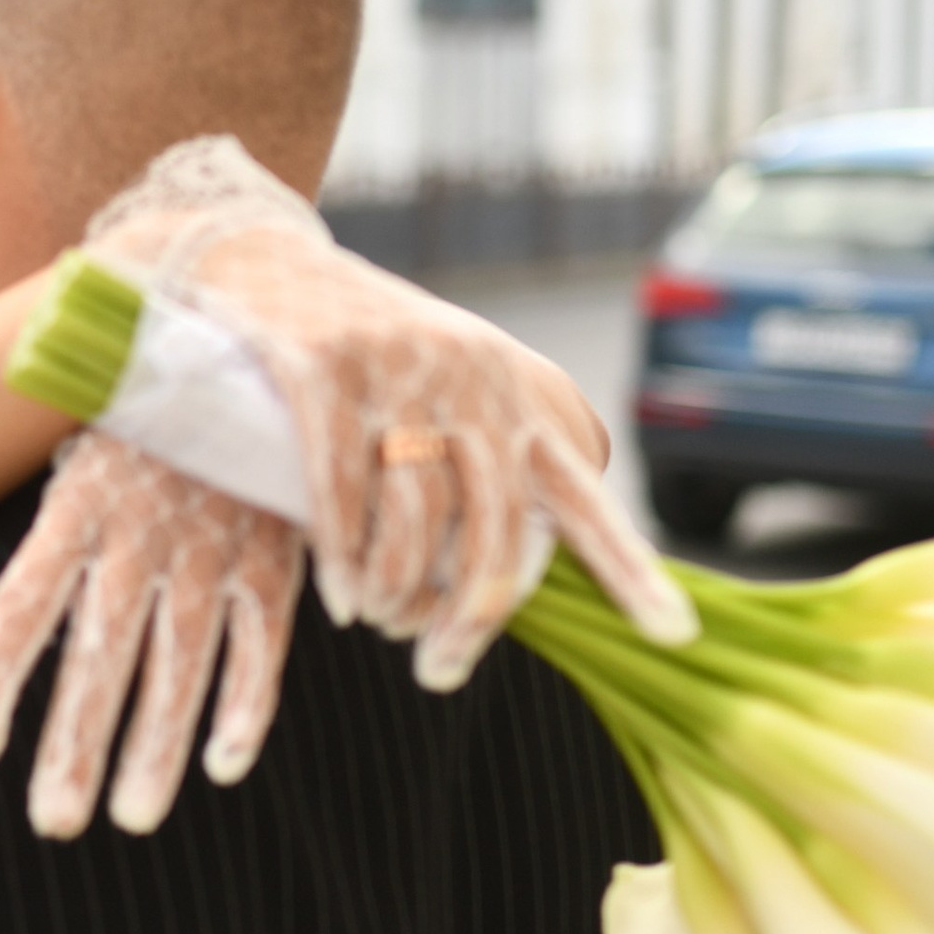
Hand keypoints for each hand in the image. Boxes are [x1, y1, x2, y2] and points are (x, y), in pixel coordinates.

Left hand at [0, 435, 305, 836]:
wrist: (238, 342)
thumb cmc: (129, 418)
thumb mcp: (66, 453)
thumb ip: (38, 543)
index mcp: (75, 505)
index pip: (22, 605)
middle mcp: (139, 531)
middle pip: (101, 654)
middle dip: (77, 745)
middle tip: (54, 821)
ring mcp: (210, 544)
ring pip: (179, 662)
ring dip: (156, 746)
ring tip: (129, 817)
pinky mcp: (273, 554)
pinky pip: (263, 641)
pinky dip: (247, 704)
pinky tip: (223, 767)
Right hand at [82, 140, 690, 688]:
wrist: (258, 264)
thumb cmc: (367, 356)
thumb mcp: (458, 389)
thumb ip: (502, 462)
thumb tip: (527, 576)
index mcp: (517, 394)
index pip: (586, 494)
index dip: (631, 567)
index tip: (674, 634)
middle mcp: (472, 378)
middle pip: (497, 529)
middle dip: (471, 619)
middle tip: (439, 669)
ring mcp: (399, 370)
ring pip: (417, 519)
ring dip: (400, 594)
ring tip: (381, 623)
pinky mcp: (325, 368)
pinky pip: (343, 489)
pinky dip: (345, 558)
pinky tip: (343, 600)